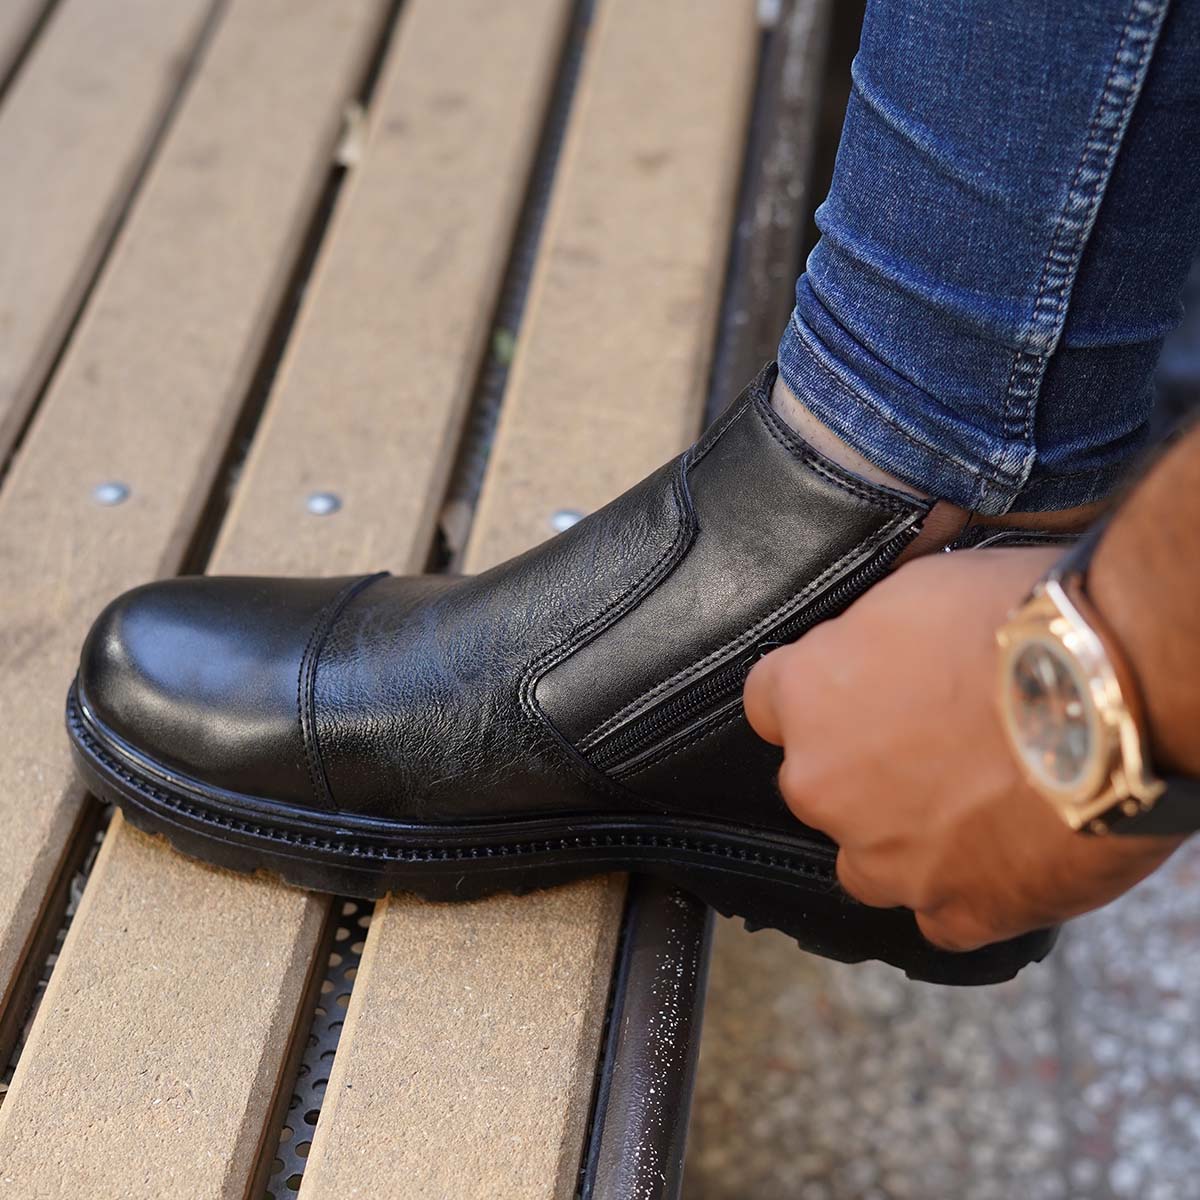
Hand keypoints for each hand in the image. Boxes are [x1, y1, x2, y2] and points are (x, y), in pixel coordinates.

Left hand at [743, 548, 1181, 951]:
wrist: (1114, 692)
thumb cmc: (1021, 623)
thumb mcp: (920, 587)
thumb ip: (871, 632)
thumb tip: (874, 638)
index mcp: (807, 696)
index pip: (769, 701)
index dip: (815, 695)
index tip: (850, 693)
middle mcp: (824, 785)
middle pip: (816, 786)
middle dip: (860, 771)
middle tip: (934, 747)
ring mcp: (885, 857)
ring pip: (867, 862)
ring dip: (903, 840)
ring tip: (973, 808)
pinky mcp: (958, 910)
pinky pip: (940, 917)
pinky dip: (965, 893)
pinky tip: (1004, 858)